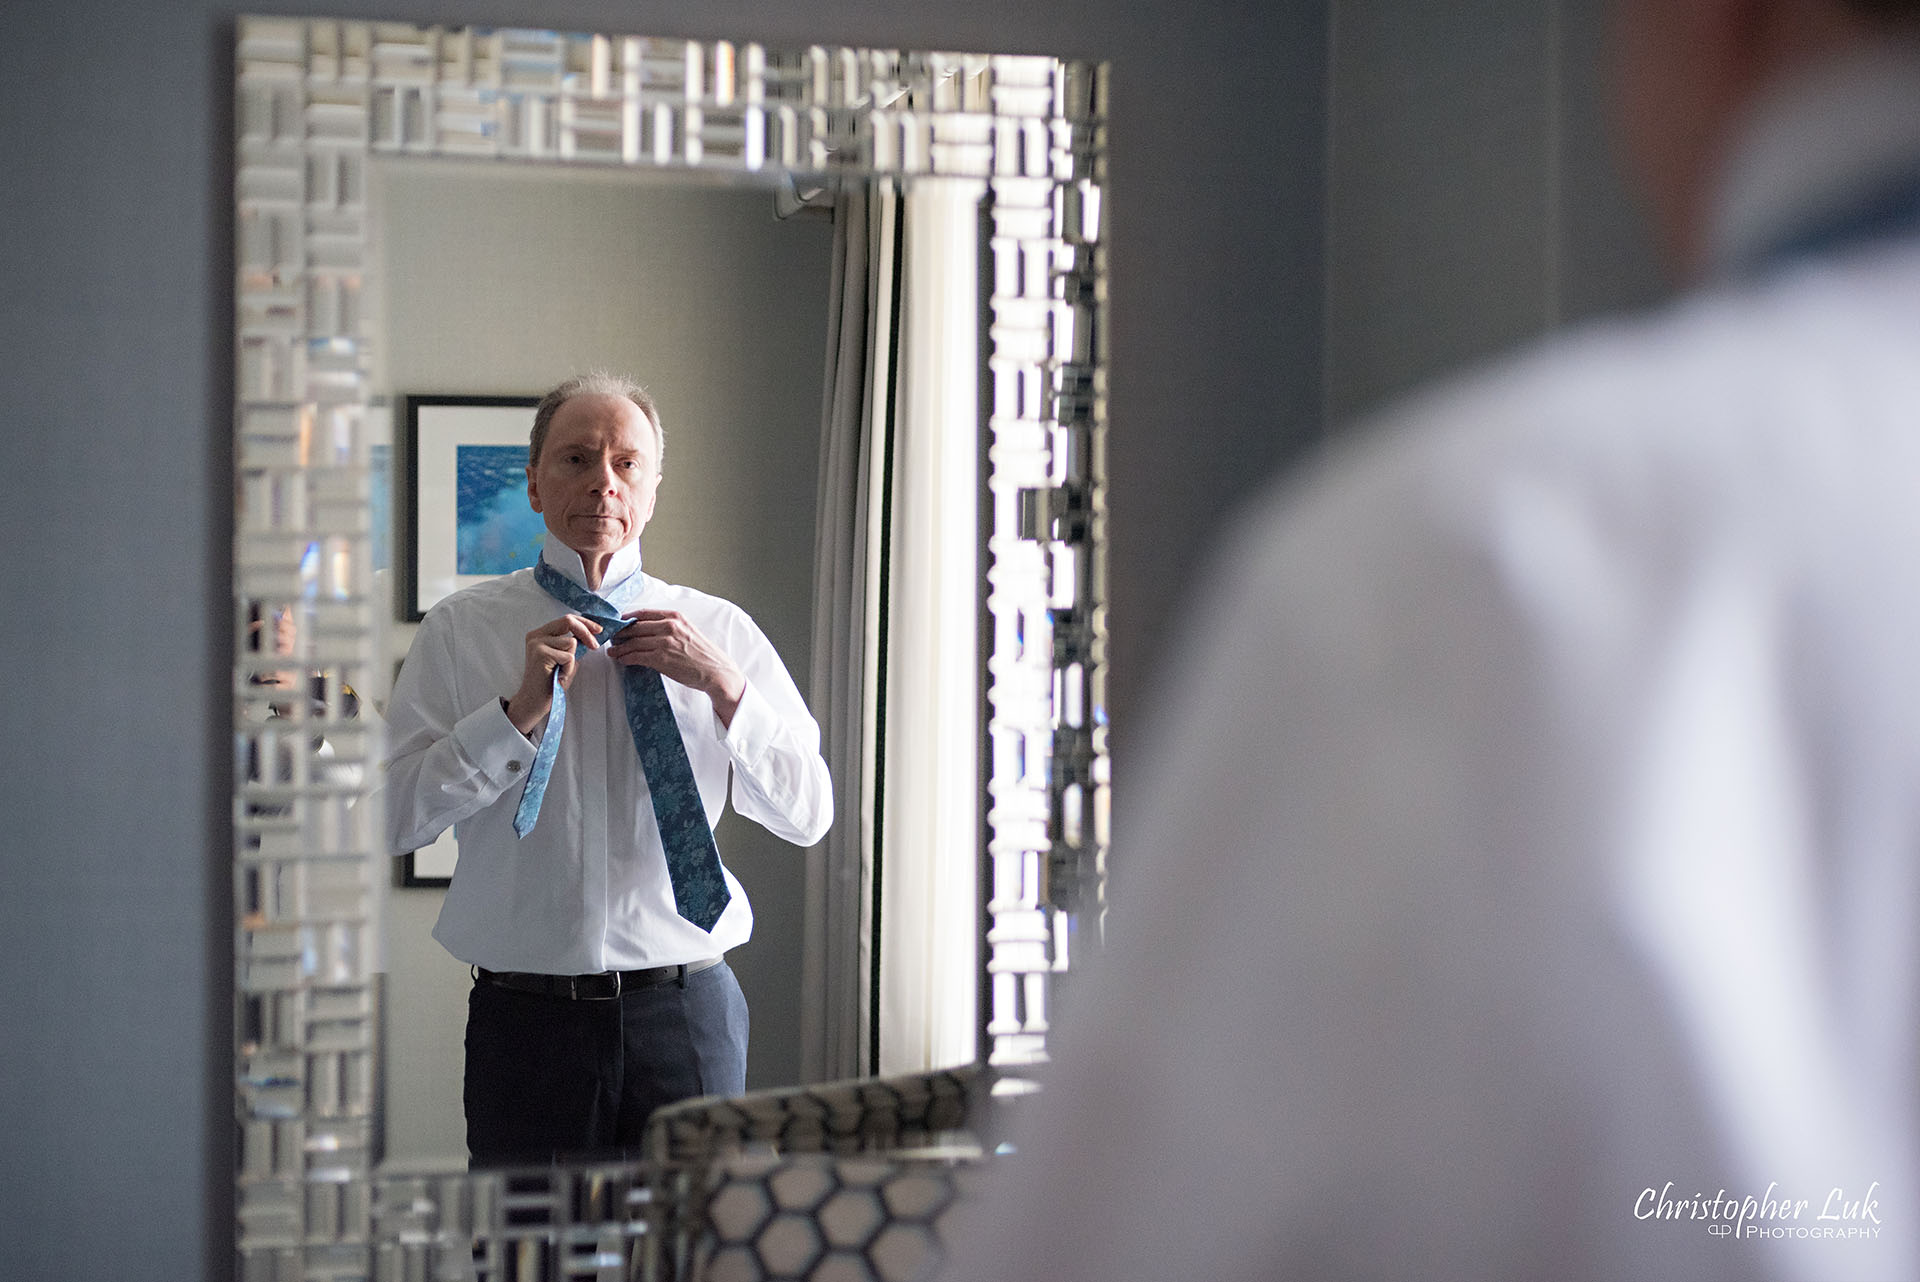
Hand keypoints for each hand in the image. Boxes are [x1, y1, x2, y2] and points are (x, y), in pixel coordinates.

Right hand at [504, 614, 601, 734]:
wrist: (535, 701)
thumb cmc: (551, 682)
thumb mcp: (564, 658)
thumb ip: (572, 644)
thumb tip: (591, 633)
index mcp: (540, 634)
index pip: (566, 619)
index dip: (585, 623)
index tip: (598, 630)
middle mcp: (536, 635)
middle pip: (568, 621)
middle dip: (586, 632)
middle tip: (595, 645)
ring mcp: (537, 643)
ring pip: (571, 642)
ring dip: (572, 660)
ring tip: (561, 671)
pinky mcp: (541, 654)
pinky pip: (569, 656)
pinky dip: (568, 668)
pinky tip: (558, 675)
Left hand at [609, 609, 746, 725]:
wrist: (716, 671)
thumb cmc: (703, 654)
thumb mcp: (688, 631)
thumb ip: (670, 627)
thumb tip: (649, 630)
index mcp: (675, 616)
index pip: (643, 613)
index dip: (627, 619)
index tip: (620, 624)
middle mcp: (668, 626)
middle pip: (635, 627)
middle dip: (620, 634)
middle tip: (613, 638)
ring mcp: (664, 642)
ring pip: (633, 642)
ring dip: (619, 648)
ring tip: (612, 651)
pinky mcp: (660, 658)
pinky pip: (635, 656)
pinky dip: (625, 658)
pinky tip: (622, 660)